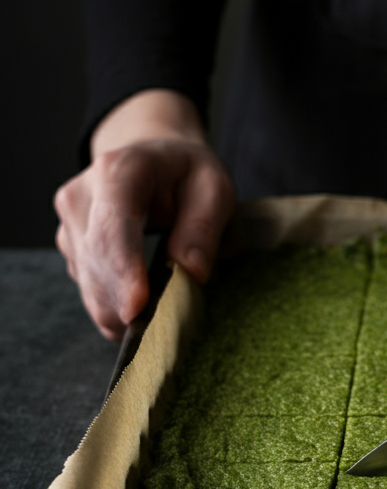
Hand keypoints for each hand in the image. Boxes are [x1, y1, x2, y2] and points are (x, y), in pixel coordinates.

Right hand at [54, 90, 235, 339]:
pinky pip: (89, 287)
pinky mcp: (70, 247)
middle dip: (125, 303)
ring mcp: (69, 223)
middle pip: (95, 261)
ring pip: (88, 281)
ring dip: (120, 311)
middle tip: (164, 329)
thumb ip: (203, 227)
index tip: (137, 307)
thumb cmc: (188, 174)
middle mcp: (81, 195)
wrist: (154, 159)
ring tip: (160, 322)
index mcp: (118, 170)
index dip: (122, 271)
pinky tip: (142, 311)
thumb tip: (190, 273)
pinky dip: (115, 307)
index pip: (113, 227)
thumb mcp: (214, 189)